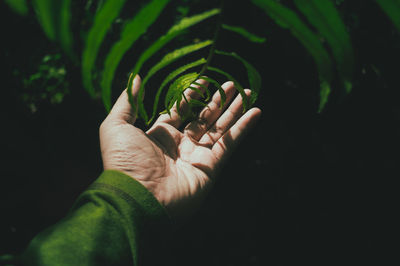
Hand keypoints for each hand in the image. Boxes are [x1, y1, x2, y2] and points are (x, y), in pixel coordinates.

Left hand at [100, 75, 260, 219]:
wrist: (139, 198)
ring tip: (246, 92)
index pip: (180, 111)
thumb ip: (128, 102)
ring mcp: (197, 156)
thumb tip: (136, 78)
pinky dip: (243, 128)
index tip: (204, 80)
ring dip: (233, 110)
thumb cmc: (124, 162)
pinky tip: (255, 112)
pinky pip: (230, 144)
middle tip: (232, 84)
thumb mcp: (116, 126)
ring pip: (220, 128)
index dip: (192, 96)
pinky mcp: (211, 167)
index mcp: (159, 135)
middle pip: (203, 118)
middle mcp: (180, 145)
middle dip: (218, 101)